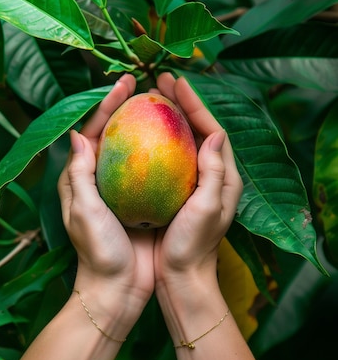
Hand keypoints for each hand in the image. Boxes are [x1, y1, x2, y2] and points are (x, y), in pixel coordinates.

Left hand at [58, 74, 154, 336]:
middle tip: (150, 83)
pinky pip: (157, 169)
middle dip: (131, 105)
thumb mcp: (83, 211)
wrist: (118, 289)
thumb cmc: (98, 251)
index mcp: (82, 176)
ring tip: (167, 102)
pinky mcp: (144, 201)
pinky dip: (167, 150)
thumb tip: (78, 133)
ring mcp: (125, 189)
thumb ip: (79, 173)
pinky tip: (183, 138)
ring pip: (138, 147)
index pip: (95, 129)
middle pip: (117, 132)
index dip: (108, 102)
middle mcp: (103, 178)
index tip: (126, 82)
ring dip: (151, 123)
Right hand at [153, 73, 242, 290]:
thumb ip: (213, 171)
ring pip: (179, 139)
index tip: (177, 82)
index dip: (195, 103)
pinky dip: (152, 138)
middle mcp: (208, 174)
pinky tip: (136, 130)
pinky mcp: (171, 191)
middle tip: (161, 80)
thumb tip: (214, 133)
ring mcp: (188, 182)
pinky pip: (163, 156)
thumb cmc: (194, 246)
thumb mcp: (208, 209)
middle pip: (196, 128)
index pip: (212, 128)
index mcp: (224, 176)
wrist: (180, 278)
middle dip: (180, 102)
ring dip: (166, 116)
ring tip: (150, 96)